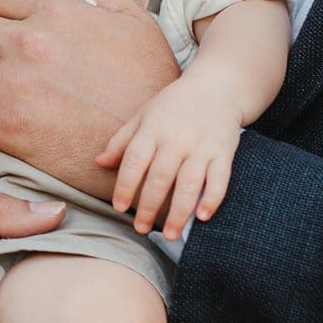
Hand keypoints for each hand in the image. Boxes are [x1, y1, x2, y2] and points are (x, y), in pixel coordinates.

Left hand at [99, 81, 239, 241]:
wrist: (216, 87)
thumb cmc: (174, 105)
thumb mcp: (143, 116)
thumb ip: (121, 141)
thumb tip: (98, 163)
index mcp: (153, 129)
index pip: (134, 160)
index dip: (125, 185)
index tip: (119, 207)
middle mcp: (176, 139)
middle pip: (160, 177)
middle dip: (150, 207)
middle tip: (141, 229)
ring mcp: (201, 146)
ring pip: (189, 183)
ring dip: (179, 212)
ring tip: (170, 235)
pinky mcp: (224, 151)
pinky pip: (219, 178)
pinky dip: (212, 198)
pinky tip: (203, 217)